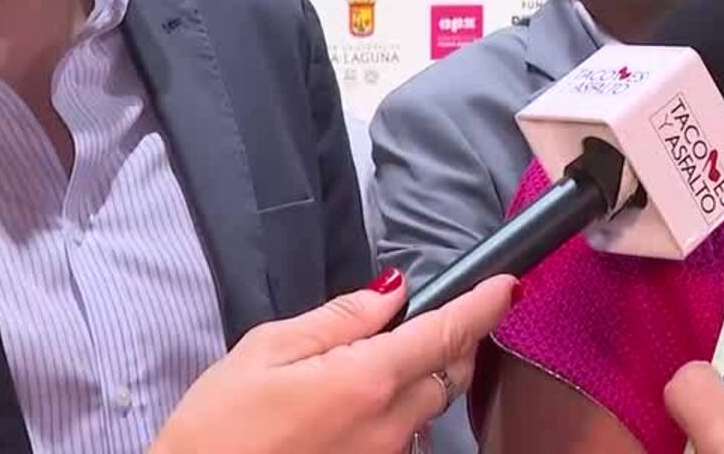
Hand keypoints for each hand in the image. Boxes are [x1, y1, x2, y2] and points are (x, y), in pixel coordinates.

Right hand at [149, 270, 516, 453]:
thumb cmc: (215, 431)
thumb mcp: (265, 352)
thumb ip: (339, 319)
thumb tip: (393, 293)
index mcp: (367, 381)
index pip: (447, 333)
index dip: (483, 305)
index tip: (507, 286)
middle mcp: (390, 425)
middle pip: (448, 373)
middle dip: (449, 341)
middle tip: (419, 322)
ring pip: (428, 409)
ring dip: (419, 382)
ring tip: (368, 370)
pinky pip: (403, 440)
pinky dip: (396, 415)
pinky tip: (352, 412)